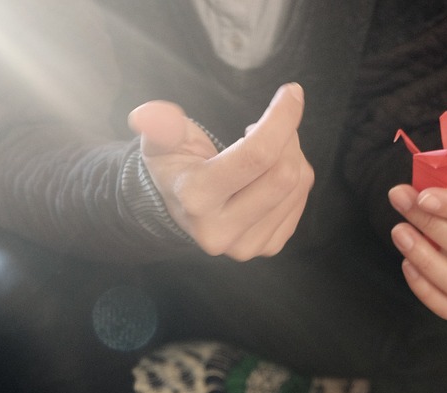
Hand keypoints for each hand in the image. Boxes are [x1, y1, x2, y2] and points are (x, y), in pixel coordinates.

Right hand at [128, 82, 313, 260]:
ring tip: (262, 149)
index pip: (256, 155)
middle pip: (284, 173)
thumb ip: (160, 127)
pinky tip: (267, 173)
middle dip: (287, 137)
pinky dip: (294, 176)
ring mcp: (247, 245)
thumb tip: (145, 116)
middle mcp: (222, 231)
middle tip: (268, 124)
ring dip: (291, 154)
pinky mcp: (268, 246)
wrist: (180, 210)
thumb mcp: (161, 143)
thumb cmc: (175, 167)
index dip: (282, 119)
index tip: (292, 92)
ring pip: (298, 184)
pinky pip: (301, 199)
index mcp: (196, 200)